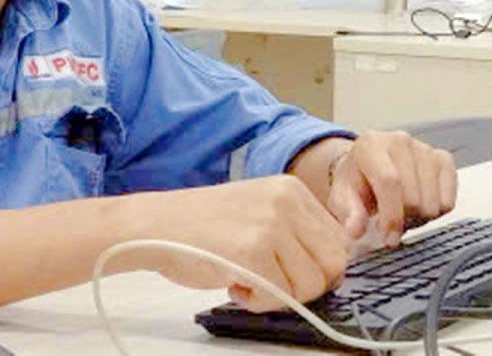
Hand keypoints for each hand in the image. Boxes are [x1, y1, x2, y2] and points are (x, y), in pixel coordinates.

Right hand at [126, 175, 346, 311]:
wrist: (153, 226)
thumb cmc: (200, 227)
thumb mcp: (259, 212)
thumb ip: (294, 231)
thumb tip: (330, 269)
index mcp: (291, 189)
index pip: (338, 238)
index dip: (319, 267)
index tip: (294, 274)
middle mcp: (286, 201)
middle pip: (334, 262)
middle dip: (308, 286)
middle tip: (276, 286)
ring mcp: (270, 224)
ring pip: (310, 284)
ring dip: (281, 297)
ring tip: (249, 283)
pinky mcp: (253, 251)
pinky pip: (280, 295)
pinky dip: (260, 303)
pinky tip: (236, 287)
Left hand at [325, 132, 457, 247]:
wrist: (368, 166)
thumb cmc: (356, 182)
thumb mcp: (342, 198)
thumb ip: (348, 214)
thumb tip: (354, 231)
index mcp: (370, 145)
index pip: (389, 181)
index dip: (391, 216)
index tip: (389, 239)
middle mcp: (400, 141)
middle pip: (414, 197)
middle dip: (402, 219)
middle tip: (390, 221)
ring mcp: (425, 148)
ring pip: (432, 203)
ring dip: (418, 217)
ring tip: (403, 211)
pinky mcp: (443, 159)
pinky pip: (448, 201)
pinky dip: (435, 211)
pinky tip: (419, 204)